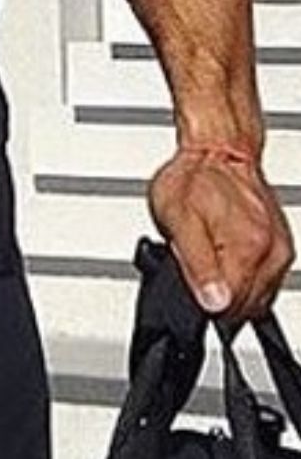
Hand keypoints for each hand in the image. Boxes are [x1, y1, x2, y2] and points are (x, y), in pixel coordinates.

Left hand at [148, 147, 294, 322]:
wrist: (216, 149)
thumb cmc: (193, 178)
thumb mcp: (177, 220)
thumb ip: (196, 266)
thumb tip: (214, 304)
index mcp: (247, 248)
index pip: (229, 309)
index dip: (203, 303)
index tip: (191, 282)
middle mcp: (272, 252)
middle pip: (245, 307)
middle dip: (217, 296)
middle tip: (197, 265)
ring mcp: (280, 250)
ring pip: (257, 298)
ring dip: (233, 288)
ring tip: (212, 256)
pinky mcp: (282, 247)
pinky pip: (265, 281)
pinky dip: (245, 277)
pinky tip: (228, 258)